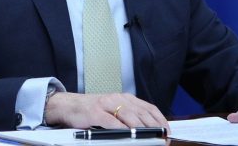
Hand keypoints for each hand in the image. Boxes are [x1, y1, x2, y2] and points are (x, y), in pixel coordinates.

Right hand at [44, 92, 169, 131]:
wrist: (69, 106)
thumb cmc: (93, 111)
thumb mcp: (115, 111)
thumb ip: (130, 118)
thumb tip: (150, 131)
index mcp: (126, 98)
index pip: (149, 108)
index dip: (161, 120)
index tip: (168, 132)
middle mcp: (118, 99)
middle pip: (142, 112)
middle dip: (155, 127)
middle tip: (162, 139)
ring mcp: (106, 105)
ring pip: (129, 115)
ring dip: (141, 129)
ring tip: (149, 138)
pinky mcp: (95, 113)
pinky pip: (111, 121)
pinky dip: (121, 129)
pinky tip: (127, 136)